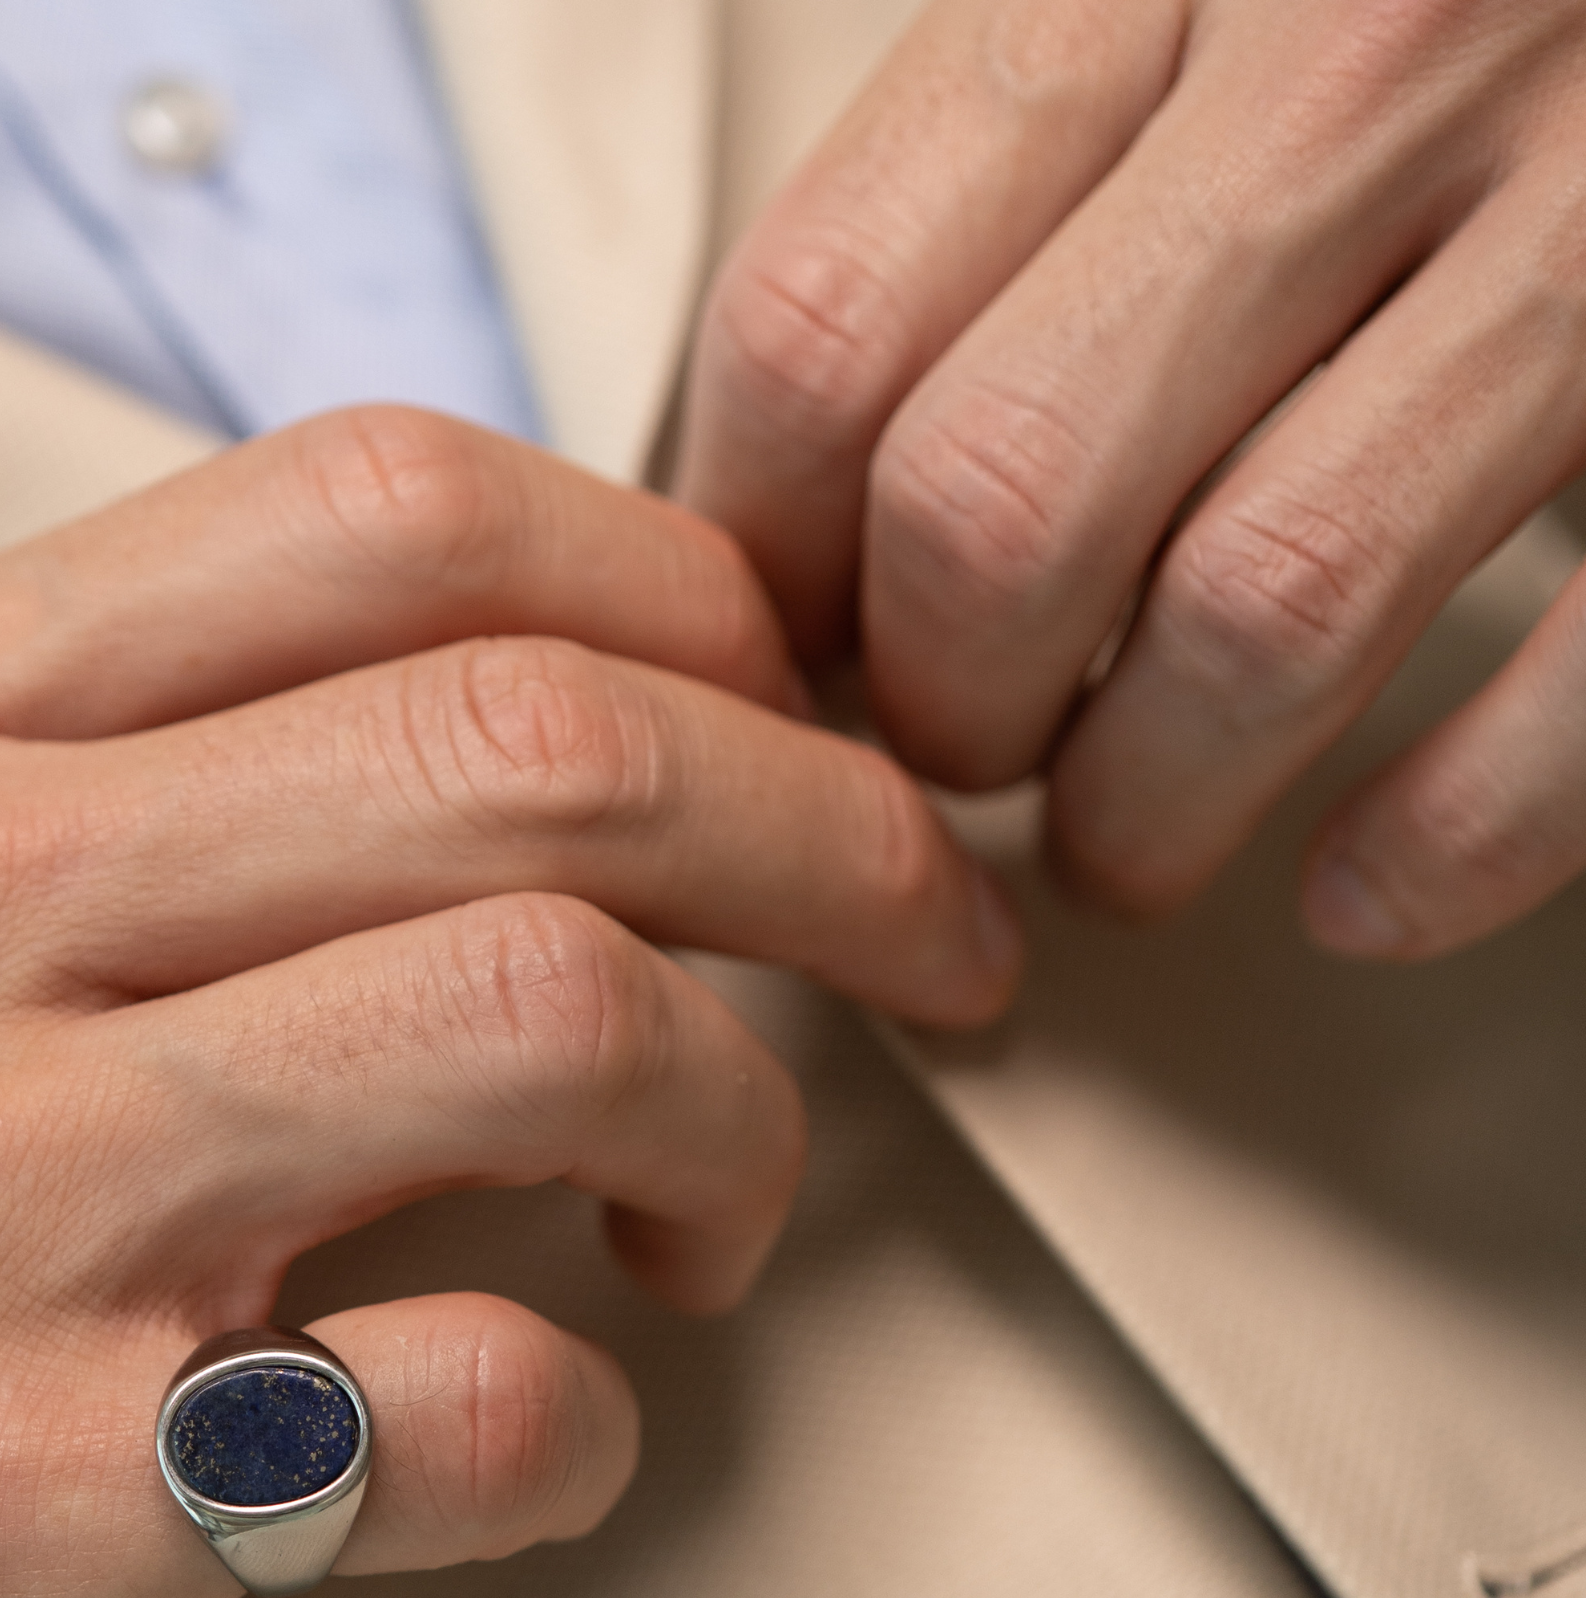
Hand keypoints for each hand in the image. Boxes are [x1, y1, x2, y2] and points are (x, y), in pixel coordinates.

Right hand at [0, 409, 1019, 1597]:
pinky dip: (597, 1423)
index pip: (392, 513)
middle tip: (923, 946)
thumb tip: (500, 775)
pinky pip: (474, 1395)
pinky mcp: (3, 1502)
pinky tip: (537, 1440)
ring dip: (742, 1119)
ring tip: (708, 1216)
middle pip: (546, 738)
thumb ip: (91, 803)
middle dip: (839, 836)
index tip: (801, 721)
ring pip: (559, 1020)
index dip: (696, 593)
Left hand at [678, 0, 1585, 957]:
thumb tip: (781, 501)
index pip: (823, 333)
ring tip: (1127, 842)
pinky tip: (1363, 890)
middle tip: (973, 751)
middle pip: (1000, 502)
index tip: (796, 653)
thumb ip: (1008, 161)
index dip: (770, 562)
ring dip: (1146, 809)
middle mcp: (1379, 40)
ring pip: (1262, 614)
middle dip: (943, 709)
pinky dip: (1450, 842)